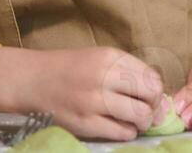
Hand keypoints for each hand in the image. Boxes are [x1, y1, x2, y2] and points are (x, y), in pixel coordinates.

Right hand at [0, 46, 163, 140]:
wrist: (32, 80)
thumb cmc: (70, 68)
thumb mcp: (100, 58)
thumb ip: (127, 71)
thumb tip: (158, 95)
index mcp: (111, 58)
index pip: (151, 77)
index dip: (157, 90)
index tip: (152, 97)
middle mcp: (105, 77)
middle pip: (151, 95)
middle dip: (154, 106)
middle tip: (147, 111)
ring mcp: (94, 102)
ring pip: (140, 115)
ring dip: (143, 122)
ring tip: (136, 121)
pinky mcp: (85, 124)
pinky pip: (121, 132)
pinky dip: (128, 132)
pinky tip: (121, 128)